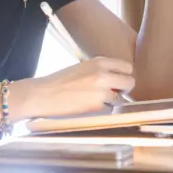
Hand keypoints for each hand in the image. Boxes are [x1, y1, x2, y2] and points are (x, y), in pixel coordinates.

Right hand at [11, 57, 135, 119]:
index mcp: (99, 62)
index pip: (127, 67)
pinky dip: (102, 110)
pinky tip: (88, 107)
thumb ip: (100, 70)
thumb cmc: (58, 81)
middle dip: (123, 90)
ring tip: (94, 101)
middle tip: (113, 93)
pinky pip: (108, 109)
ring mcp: (101, 91)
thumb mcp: (82, 67)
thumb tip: (116, 79)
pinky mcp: (96, 106)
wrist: (42, 94)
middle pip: (130, 82)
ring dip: (111, 101)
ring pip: (119, 99)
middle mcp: (103, 74)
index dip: (124, 76)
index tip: (118, 81)